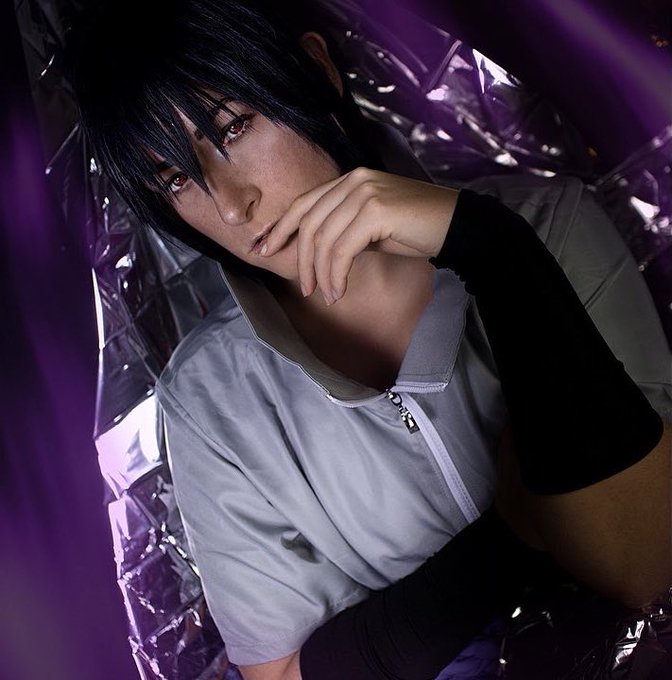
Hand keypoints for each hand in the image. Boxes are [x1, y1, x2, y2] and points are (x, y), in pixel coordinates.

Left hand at [261, 167, 459, 302]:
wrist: (456, 225)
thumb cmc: (415, 229)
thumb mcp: (371, 227)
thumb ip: (343, 230)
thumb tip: (314, 254)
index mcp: (349, 180)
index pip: (304, 204)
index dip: (280, 229)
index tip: (262, 250)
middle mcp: (353, 180)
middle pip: (309, 223)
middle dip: (300, 260)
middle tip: (305, 289)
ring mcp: (364, 192)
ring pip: (323, 239)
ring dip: (320, 274)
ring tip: (327, 295)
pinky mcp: (375, 210)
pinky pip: (342, 250)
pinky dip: (336, 274)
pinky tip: (340, 289)